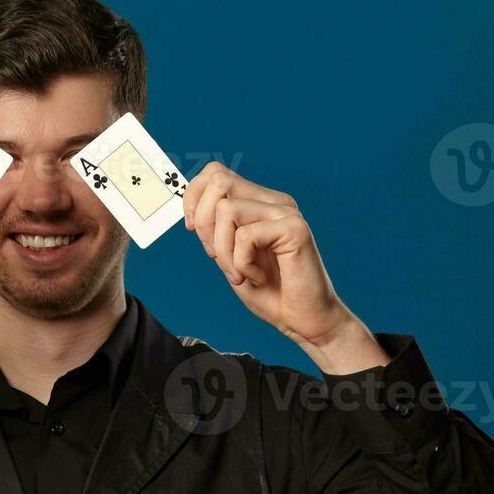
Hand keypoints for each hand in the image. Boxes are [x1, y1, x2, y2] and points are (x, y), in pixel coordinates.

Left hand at [183, 163, 386, 374]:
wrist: (303, 319)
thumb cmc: (270, 292)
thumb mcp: (229, 257)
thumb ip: (215, 231)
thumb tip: (190, 210)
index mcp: (258, 203)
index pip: (215, 174)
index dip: (193, 197)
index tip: (191, 229)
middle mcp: (273, 202)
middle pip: (219, 180)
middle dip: (204, 223)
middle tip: (215, 256)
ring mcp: (285, 213)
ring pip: (227, 210)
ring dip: (223, 251)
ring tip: (240, 274)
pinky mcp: (294, 228)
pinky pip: (245, 236)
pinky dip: (242, 263)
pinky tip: (258, 277)